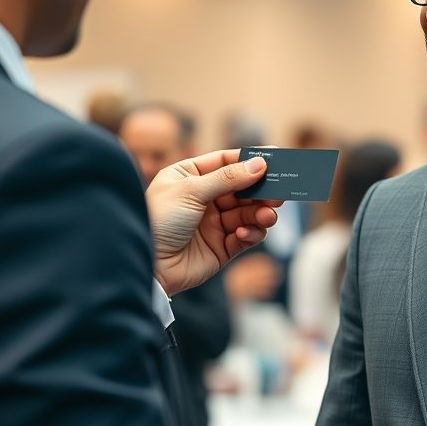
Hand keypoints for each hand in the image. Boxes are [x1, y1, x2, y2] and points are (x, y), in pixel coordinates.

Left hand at [146, 149, 279, 295]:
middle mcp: (203, 198)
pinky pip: (245, 236)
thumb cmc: (159, 221)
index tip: (273, 158)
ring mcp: (213, 223)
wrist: (147, 267)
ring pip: (248, 213)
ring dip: (260, 213)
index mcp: (190, 177)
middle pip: (242, 189)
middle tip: (279, 193)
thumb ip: (228, 177)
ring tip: (268, 216)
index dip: (248, 160)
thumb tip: (259, 163)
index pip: (225, 162)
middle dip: (261, 191)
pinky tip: (243, 234)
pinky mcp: (221, 247)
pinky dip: (250, 233)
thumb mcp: (191, 190)